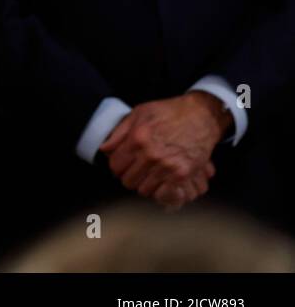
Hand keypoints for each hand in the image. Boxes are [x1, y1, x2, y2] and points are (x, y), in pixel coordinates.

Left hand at [100, 93, 226, 209]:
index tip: (122, 164)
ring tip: (149, 175)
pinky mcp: (182, 174)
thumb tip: (105, 149)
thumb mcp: (139, 114)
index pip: (115, 165)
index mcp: (137, 139)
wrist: (201, 116)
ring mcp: (167, 166)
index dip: (117, 166)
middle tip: (136, 170)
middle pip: (128, 180)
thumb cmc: (169, 112)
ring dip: (144, 184)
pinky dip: (159, 191)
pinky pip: (162, 194)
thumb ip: (119, 132)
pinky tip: (161, 182)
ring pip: (144, 189)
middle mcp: (150, 154)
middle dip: (129, 176)